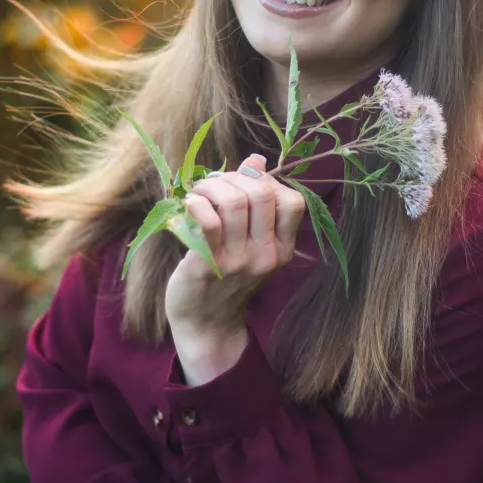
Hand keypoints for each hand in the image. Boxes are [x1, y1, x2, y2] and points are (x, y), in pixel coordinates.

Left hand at [165, 153, 306, 340]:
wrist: (205, 323)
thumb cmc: (226, 277)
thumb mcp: (252, 243)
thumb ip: (257, 204)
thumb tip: (257, 159)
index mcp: (283, 249)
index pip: (293, 202)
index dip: (269, 182)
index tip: (246, 183)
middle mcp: (266, 255)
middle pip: (262, 193)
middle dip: (236, 177)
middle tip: (216, 183)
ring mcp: (238, 261)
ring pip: (234, 200)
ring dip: (212, 185)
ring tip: (199, 191)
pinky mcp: (208, 265)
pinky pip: (207, 219)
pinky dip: (197, 202)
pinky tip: (189, 204)